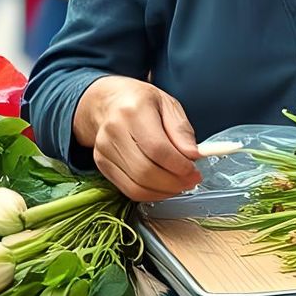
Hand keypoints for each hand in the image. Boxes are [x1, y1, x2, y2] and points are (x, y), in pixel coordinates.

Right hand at [75, 76, 201, 202]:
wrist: (109, 103)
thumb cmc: (140, 102)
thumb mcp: (168, 105)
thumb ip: (182, 130)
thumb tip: (193, 155)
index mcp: (134, 110)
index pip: (157, 148)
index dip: (179, 165)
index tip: (193, 169)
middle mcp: (114, 130)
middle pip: (146, 171)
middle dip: (174, 182)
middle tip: (191, 179)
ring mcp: (104, 150)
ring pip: (137, 186)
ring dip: (164, 191)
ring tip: (180, 184)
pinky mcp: (102, 165)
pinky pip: (129, 190)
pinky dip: (151, 194)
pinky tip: (164, 186)